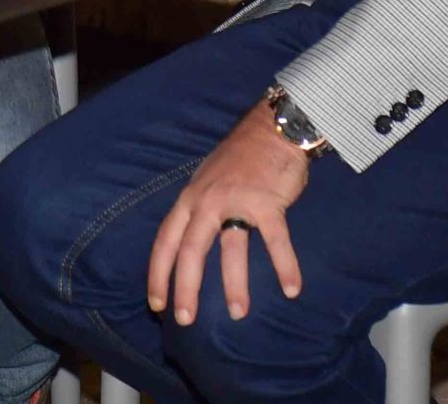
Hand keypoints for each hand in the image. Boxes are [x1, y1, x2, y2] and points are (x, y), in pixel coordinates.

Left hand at [147, 102, 309, 325]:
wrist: (272, 128)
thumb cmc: (241, 158)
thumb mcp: (206, 180)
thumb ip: (198, 209)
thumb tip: (190, 244)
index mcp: (190, 198)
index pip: (165, 240)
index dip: (158, 273)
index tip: (156, 303)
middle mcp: (207, 201)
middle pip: (190, 250)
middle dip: (185, 288)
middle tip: (184, 319)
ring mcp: (237, 201)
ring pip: (231, 249)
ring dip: (234, 284)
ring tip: (238, 313)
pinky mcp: (267, 202)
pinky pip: (275, 241)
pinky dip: (285, 266)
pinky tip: (291, 289)